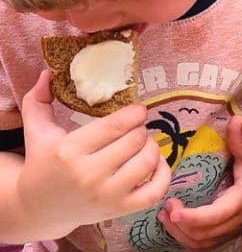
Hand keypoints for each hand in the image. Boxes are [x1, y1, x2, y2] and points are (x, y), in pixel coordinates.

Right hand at [17, 71, 170, 238]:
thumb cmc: (42, 164)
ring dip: (152, 146)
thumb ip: (39, 100)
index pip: (116, 125)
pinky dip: (163, 174)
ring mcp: (107, 195)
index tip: (137, 110)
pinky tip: (157, 162)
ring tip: (143, 142)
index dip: (134, 113)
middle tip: (136, 127)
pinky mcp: (120, 210)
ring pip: (148, 161)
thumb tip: (48, 72)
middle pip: (135, 141)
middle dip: (140, 129)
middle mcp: (90, 175)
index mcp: (70, 151)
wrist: (39, 209)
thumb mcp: (37, 131)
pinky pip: (155, 191)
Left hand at [157, 115, 241, 248]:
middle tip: (165, 206)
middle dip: (181, 224)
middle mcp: (239, 220)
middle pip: (205, 233)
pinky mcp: (225, 235)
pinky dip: (185, 238)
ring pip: (201, 243)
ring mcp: (232, 231)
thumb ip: (239, 140)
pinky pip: (202, 246)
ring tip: (164, 215)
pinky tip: (173, 223)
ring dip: (179, 233)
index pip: (217, 215)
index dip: (194, 217)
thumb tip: (234, 118)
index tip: (172, 209)